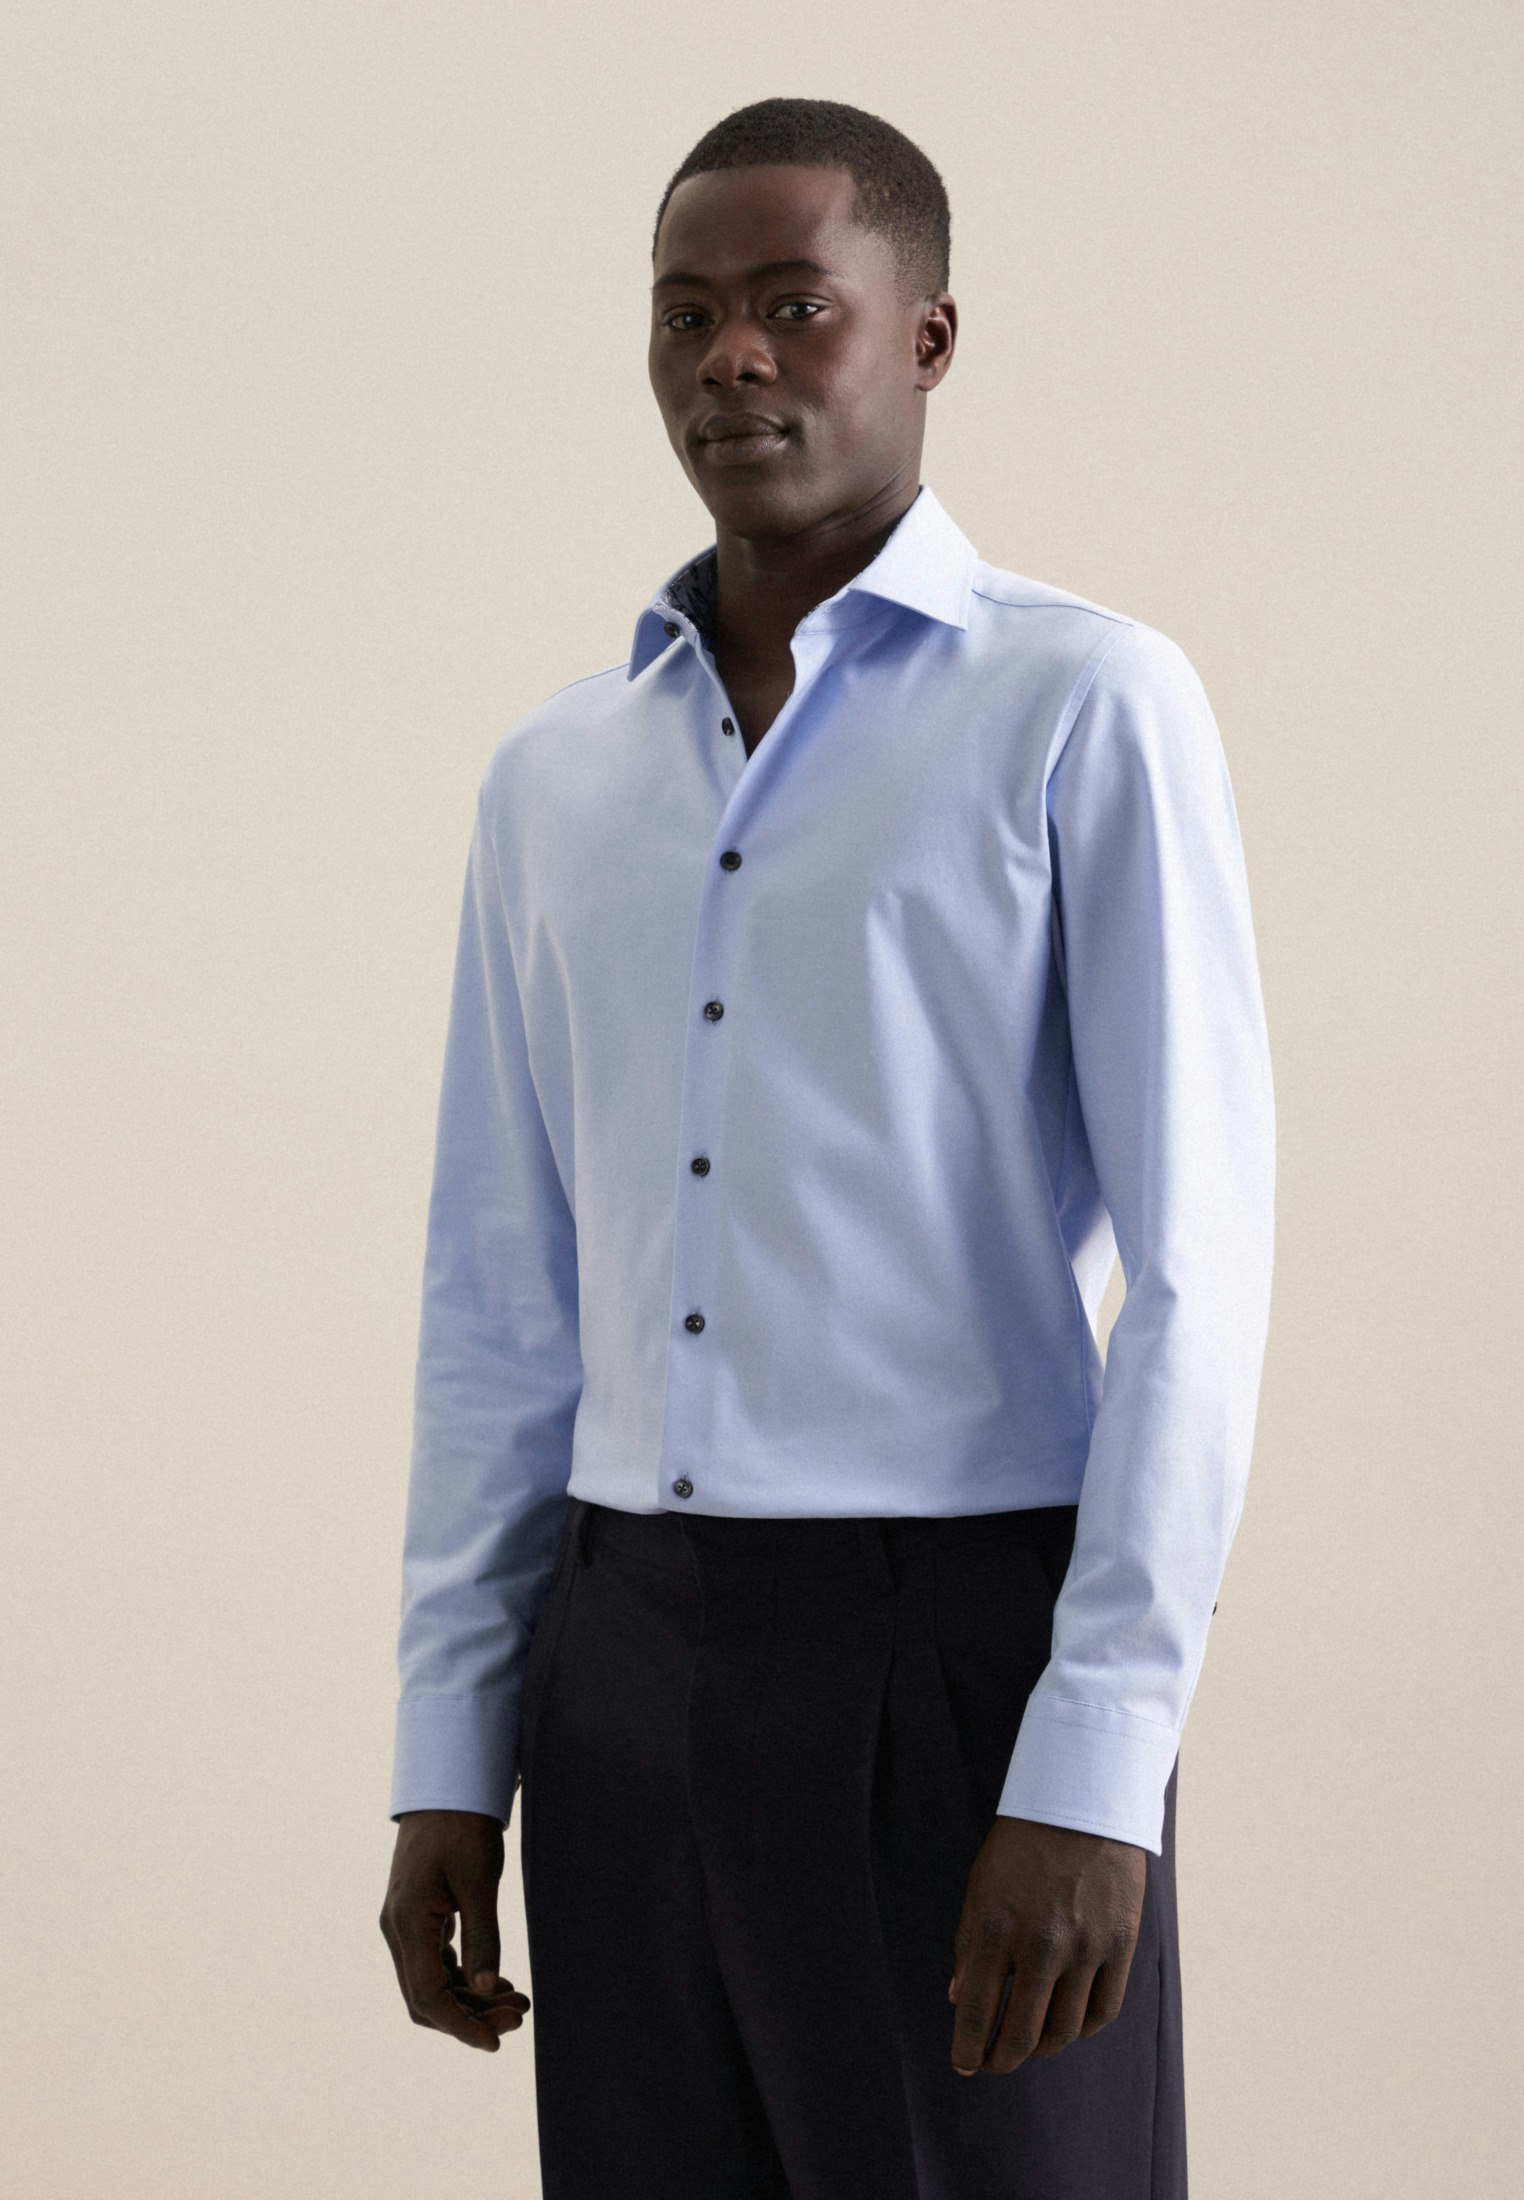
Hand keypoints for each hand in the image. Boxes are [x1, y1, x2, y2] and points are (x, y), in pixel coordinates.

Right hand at [379, 1810, 529, 2051]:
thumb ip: (483, 1937)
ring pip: (431, 1984)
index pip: (428, 1995)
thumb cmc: (464, 1825)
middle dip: (470, 2015)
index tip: (495, 2042)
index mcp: (407, 1921)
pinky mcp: (417, 1918)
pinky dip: (463, 1979)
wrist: (446, 1785)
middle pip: (426, 1998)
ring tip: (517, 2001)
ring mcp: (404, 1924)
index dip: (460, 2025)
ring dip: (470, 1999)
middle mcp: (397, 1929)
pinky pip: (435, 1963)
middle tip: (518, 2016)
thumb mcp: (480, 1880)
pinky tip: (497, 1982)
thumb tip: (486, 1989)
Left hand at [947, 1815, 1144, 2074]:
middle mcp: (1040, 1945)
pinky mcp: (1120, 1945)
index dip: (967, 2047)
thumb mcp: (980, 1886)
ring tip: (1030, 2044)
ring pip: (1064, 2030)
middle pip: (1020, 2033)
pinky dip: (1083, 2028)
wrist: (1083, 1803)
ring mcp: (1085, 1948)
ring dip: (1042, 2048)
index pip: (975, 2011)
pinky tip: (1069, 2025)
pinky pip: (1103, 2010)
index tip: (964, 2062)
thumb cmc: (1021, 1845)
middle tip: (994, 2063)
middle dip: (1001, 2059)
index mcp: (995, 1927)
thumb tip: (958, 2000)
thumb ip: (968, 1945)